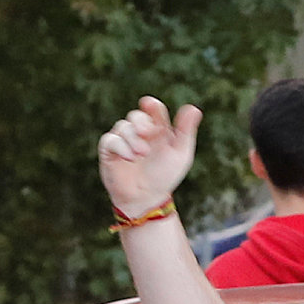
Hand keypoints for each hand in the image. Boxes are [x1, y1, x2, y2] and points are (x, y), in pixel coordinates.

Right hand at [99, 94, 199, 220]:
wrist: (146, 199)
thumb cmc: (164, 176)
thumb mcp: (180, 154)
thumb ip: (185, 131)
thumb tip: (194, 108)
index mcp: (157, 129)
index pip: (153, 109)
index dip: (151, 105)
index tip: (149, 105)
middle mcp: (138, 132)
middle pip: (136, 115)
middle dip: (141, 122)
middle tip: (148, 133)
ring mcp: (122, 141)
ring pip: (123, 127)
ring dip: (133, 138)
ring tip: (141, 154)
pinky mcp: (109, 151)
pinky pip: (110, 140)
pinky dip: (120, 146)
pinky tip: (130, 157)